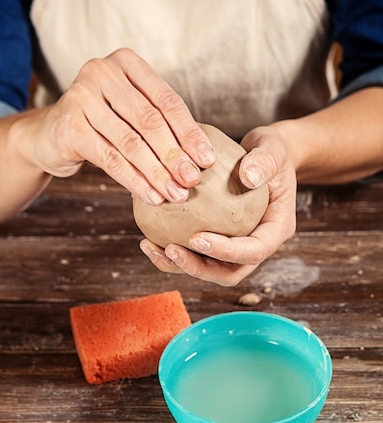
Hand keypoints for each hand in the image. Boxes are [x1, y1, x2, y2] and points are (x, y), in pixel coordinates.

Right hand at [32, 48, 214, 202]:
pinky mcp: (69, 126)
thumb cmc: (103, 125)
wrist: (51, 135)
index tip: (207, 160)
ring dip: (157, 173)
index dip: (190, 133)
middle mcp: (101, 72)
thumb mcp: (131, 113)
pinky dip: (135, 181)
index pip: (167, 101)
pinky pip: (110, 159)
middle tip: (192, 181)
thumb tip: (201, 159)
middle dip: (175, 155)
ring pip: (130, 142)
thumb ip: (161, 124)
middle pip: (149, 121)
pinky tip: (151, 196)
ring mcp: (81, 97)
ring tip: (176, 194)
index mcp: (126, 63)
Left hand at [139, 126, 296, 285]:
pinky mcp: (217, 242)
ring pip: (207, 268)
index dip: (226, 251)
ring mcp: (235, 247)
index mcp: (274, 231)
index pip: (253, 251)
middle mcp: (255, 246)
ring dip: (178, 265)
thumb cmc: (272, 152)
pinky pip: (194, 253)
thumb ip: (266, 161)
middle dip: (198, 268)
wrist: (265, 157)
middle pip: (228, 272)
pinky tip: (148, 239)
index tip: (197, 237)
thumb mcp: (274, 150)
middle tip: (171, 250)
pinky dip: (171, 251)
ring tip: (152, 248)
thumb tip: (249, 176)